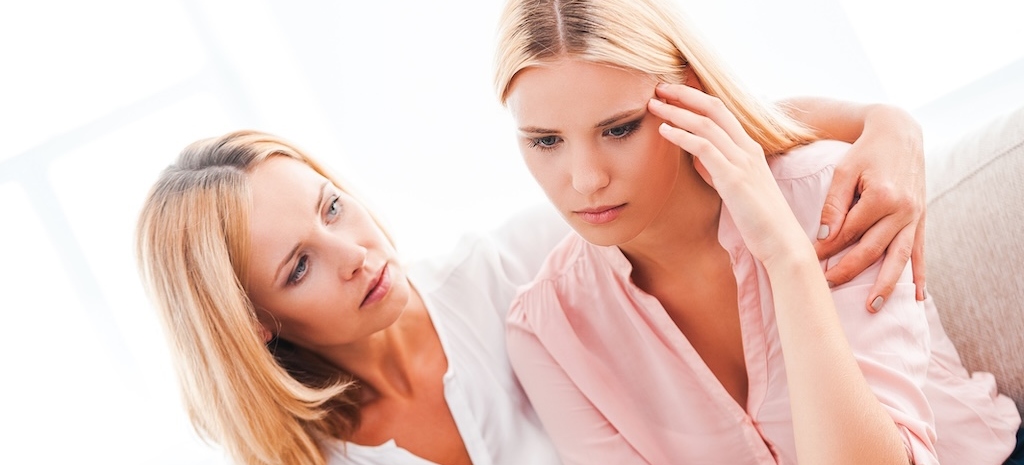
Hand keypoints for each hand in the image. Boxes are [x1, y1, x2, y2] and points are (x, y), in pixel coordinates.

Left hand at [648, 83, 810, 265]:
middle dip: (685, 95)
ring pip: (707, 124)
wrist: (781, 242)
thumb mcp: (734, 187)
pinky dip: (682, 136)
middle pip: (714, 109)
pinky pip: (704, 148)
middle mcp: (748, 149)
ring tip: (654, 105)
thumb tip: (695, 159)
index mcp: (749, 149)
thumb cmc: (758, 219)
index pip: (722, 113)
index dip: (696, 99)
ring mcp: (742, 162)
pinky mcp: (734, 178)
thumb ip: (716, 169)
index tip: (672, 93)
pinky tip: (663, 131)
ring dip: (677, 112)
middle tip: (659, 87)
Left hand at [812, 105, 925, 310]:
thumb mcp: (844, 172)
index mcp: (881, 197)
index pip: (849, 232)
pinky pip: (921, 251)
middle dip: (849, 270)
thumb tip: (823, 239)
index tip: (809, 260)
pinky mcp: (922, 219)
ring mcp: (916, 216)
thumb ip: (833, 205)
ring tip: (873, 306)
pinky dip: (920, 275)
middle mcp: (903, 210)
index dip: (828, 248)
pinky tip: (919, 297)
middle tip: (827, 286)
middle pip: (873, 249)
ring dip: (887, 285)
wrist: (900, 133)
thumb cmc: (865, 152)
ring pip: (900, 257)